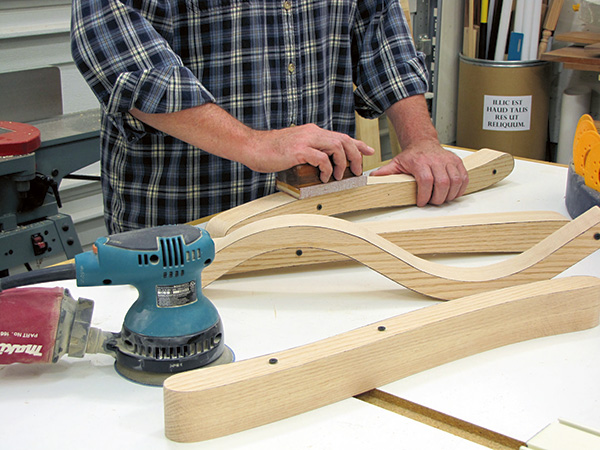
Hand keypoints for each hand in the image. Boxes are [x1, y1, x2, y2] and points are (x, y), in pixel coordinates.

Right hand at [249, 124, 374, 182]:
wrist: (252, 146)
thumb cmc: (269, 150)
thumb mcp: (294, 148)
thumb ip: (309, 151)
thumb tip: (321, 163)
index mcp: (311, 132)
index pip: (340, 136)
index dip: (357, 143)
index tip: (368, 150)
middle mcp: (311, 133)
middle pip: (343, 140)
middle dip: (355, 156)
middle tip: (356, 170)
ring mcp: (306, 140)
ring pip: (337, 147)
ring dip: (342, 164)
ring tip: (338, 175)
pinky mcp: (299, 150)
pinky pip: (322, 158)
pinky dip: (327, 169)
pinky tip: (324, 177)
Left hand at [370, 142, 468, 205]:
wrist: (423, 142)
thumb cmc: (411, 156)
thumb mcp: (396, 163)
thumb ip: (385, 172)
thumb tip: (372, 179)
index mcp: (420, 162)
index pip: (426, 181)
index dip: (425, 195)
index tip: (422, 203)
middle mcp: (436, 160)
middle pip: (442, 183)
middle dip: (438, 198)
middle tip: (432, 203)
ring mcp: (448, 161)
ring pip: (455, 181)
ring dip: (450, 195)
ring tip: (442, 199)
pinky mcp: (457, 162)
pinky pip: (464, 177)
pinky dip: (460, 188)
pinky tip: (452, 193)